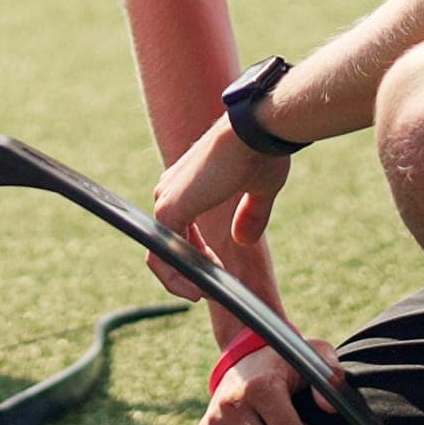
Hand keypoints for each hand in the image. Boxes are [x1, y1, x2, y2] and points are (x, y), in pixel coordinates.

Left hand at [149, 118, 289, 297]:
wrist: (257, 130)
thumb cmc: (262, 150)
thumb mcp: (260, 189)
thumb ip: (250, 215)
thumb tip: (243, 240)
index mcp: (189, 183)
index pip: (180, 228)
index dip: (198, 255)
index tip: (219, 272)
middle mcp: (171, 190)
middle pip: (167, 243)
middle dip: (190, 271)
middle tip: (212, 289)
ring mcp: (167, 200)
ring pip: (161, 254)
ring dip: (182, 281)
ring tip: (207, 293)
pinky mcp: (169, 210)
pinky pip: (162, 257)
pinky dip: (178, 279)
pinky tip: (203, 288)